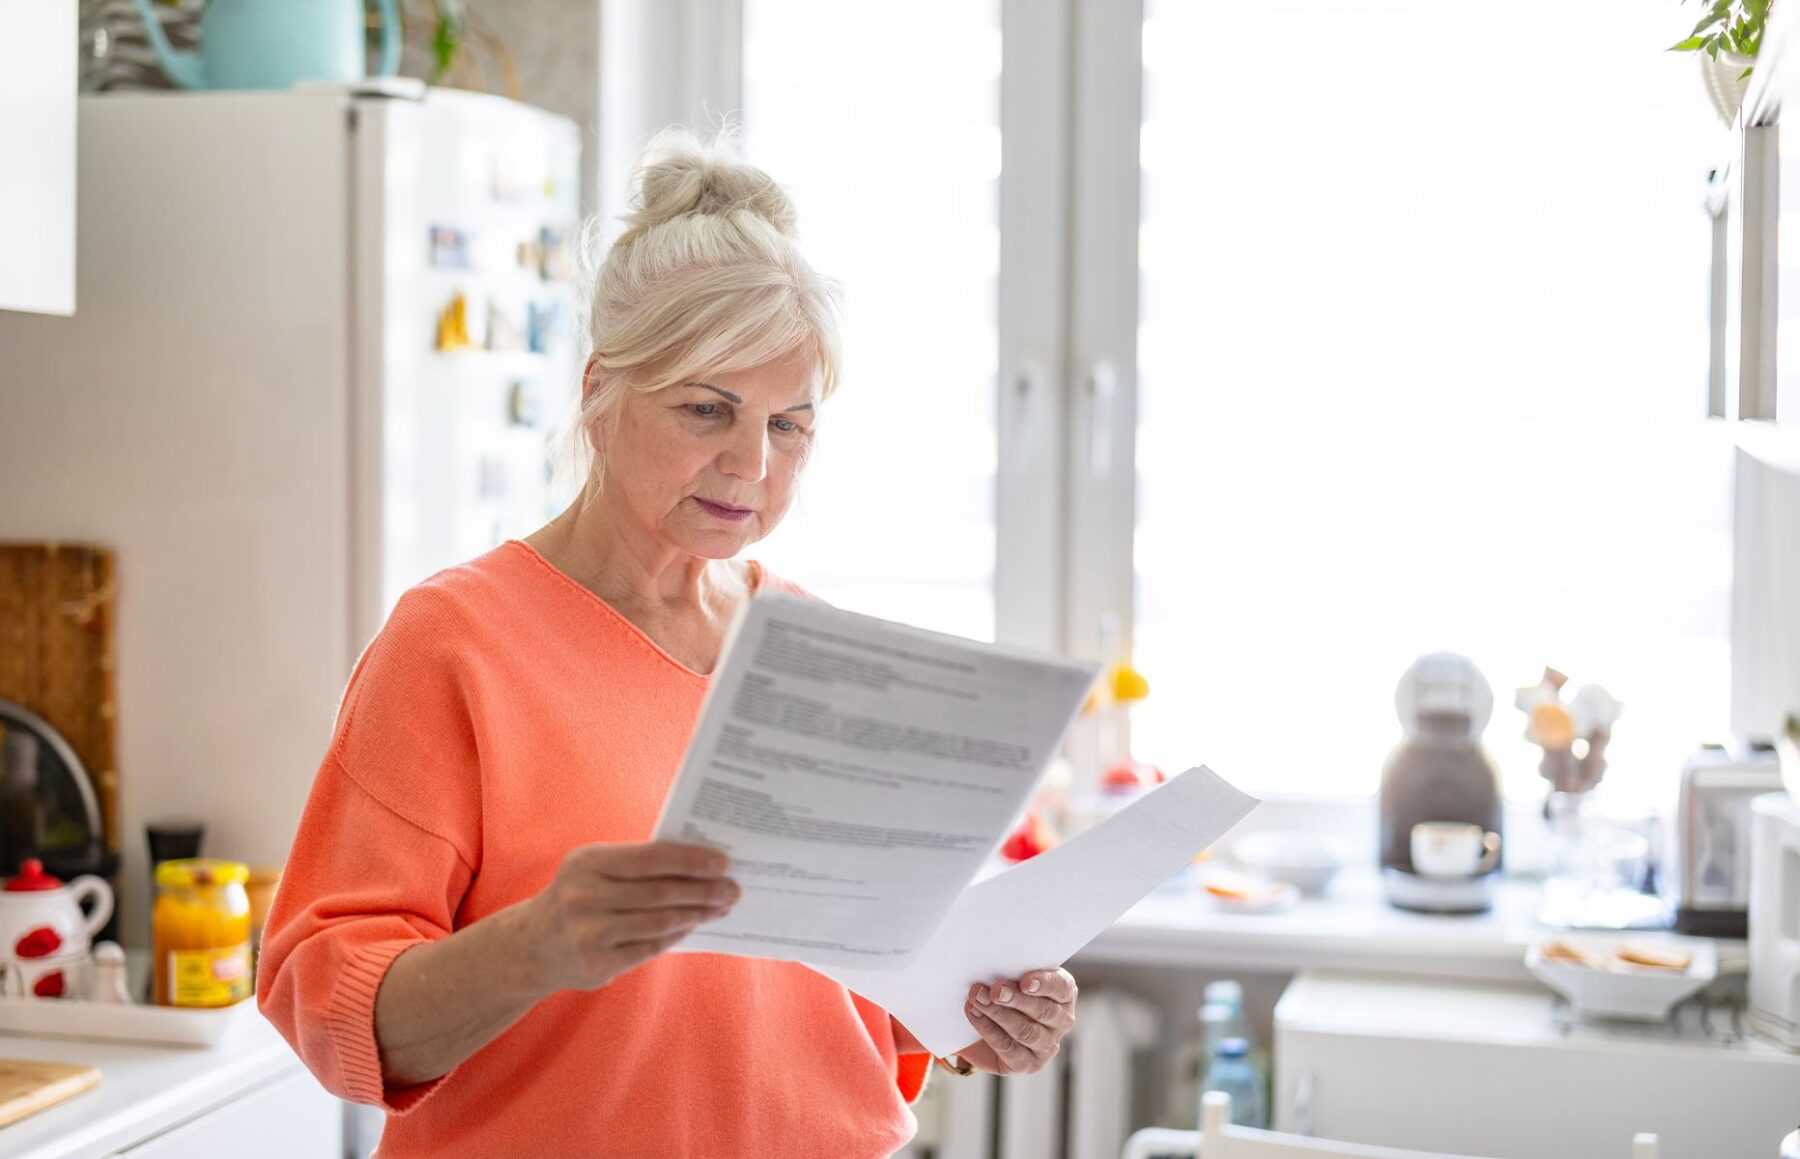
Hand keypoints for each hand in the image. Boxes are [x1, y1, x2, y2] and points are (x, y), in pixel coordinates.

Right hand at [519, 841, 737, 994]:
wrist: (532, 946)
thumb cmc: (579, 896)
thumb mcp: (594, 869)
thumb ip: (638, 864)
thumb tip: (700, 864)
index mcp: (587, 862)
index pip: (650, 858)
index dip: (690, 860)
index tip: (723, 861)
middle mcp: (583, 897)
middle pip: (660, 892)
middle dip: (703, 890)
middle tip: (732, 888)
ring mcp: (588, 933)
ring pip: (659, 922)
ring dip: (697, 914)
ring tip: (720, 906)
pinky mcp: (596, 964)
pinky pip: (650, 947)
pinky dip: (677, 934)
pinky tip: (694, 925)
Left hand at [957, 967, 1077, 1074]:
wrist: (986, 1029)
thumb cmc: (1004, 993)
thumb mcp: (1012, 977)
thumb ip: (1010, 970)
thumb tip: (990, 967)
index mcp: (1064, 994)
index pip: (1061, 987)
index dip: (1044, 983)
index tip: (1025, 982)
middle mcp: (1062, 1021)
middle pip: (1043, 1011)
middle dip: (1016, 999)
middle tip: (995, 990)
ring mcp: (1048, 1045)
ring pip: (1025, 1031)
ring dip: (998, 1014)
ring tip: (977, 999)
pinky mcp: (1030, 1064)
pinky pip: (1009, 1048)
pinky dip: (989, 1030)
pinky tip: (975, 1015)